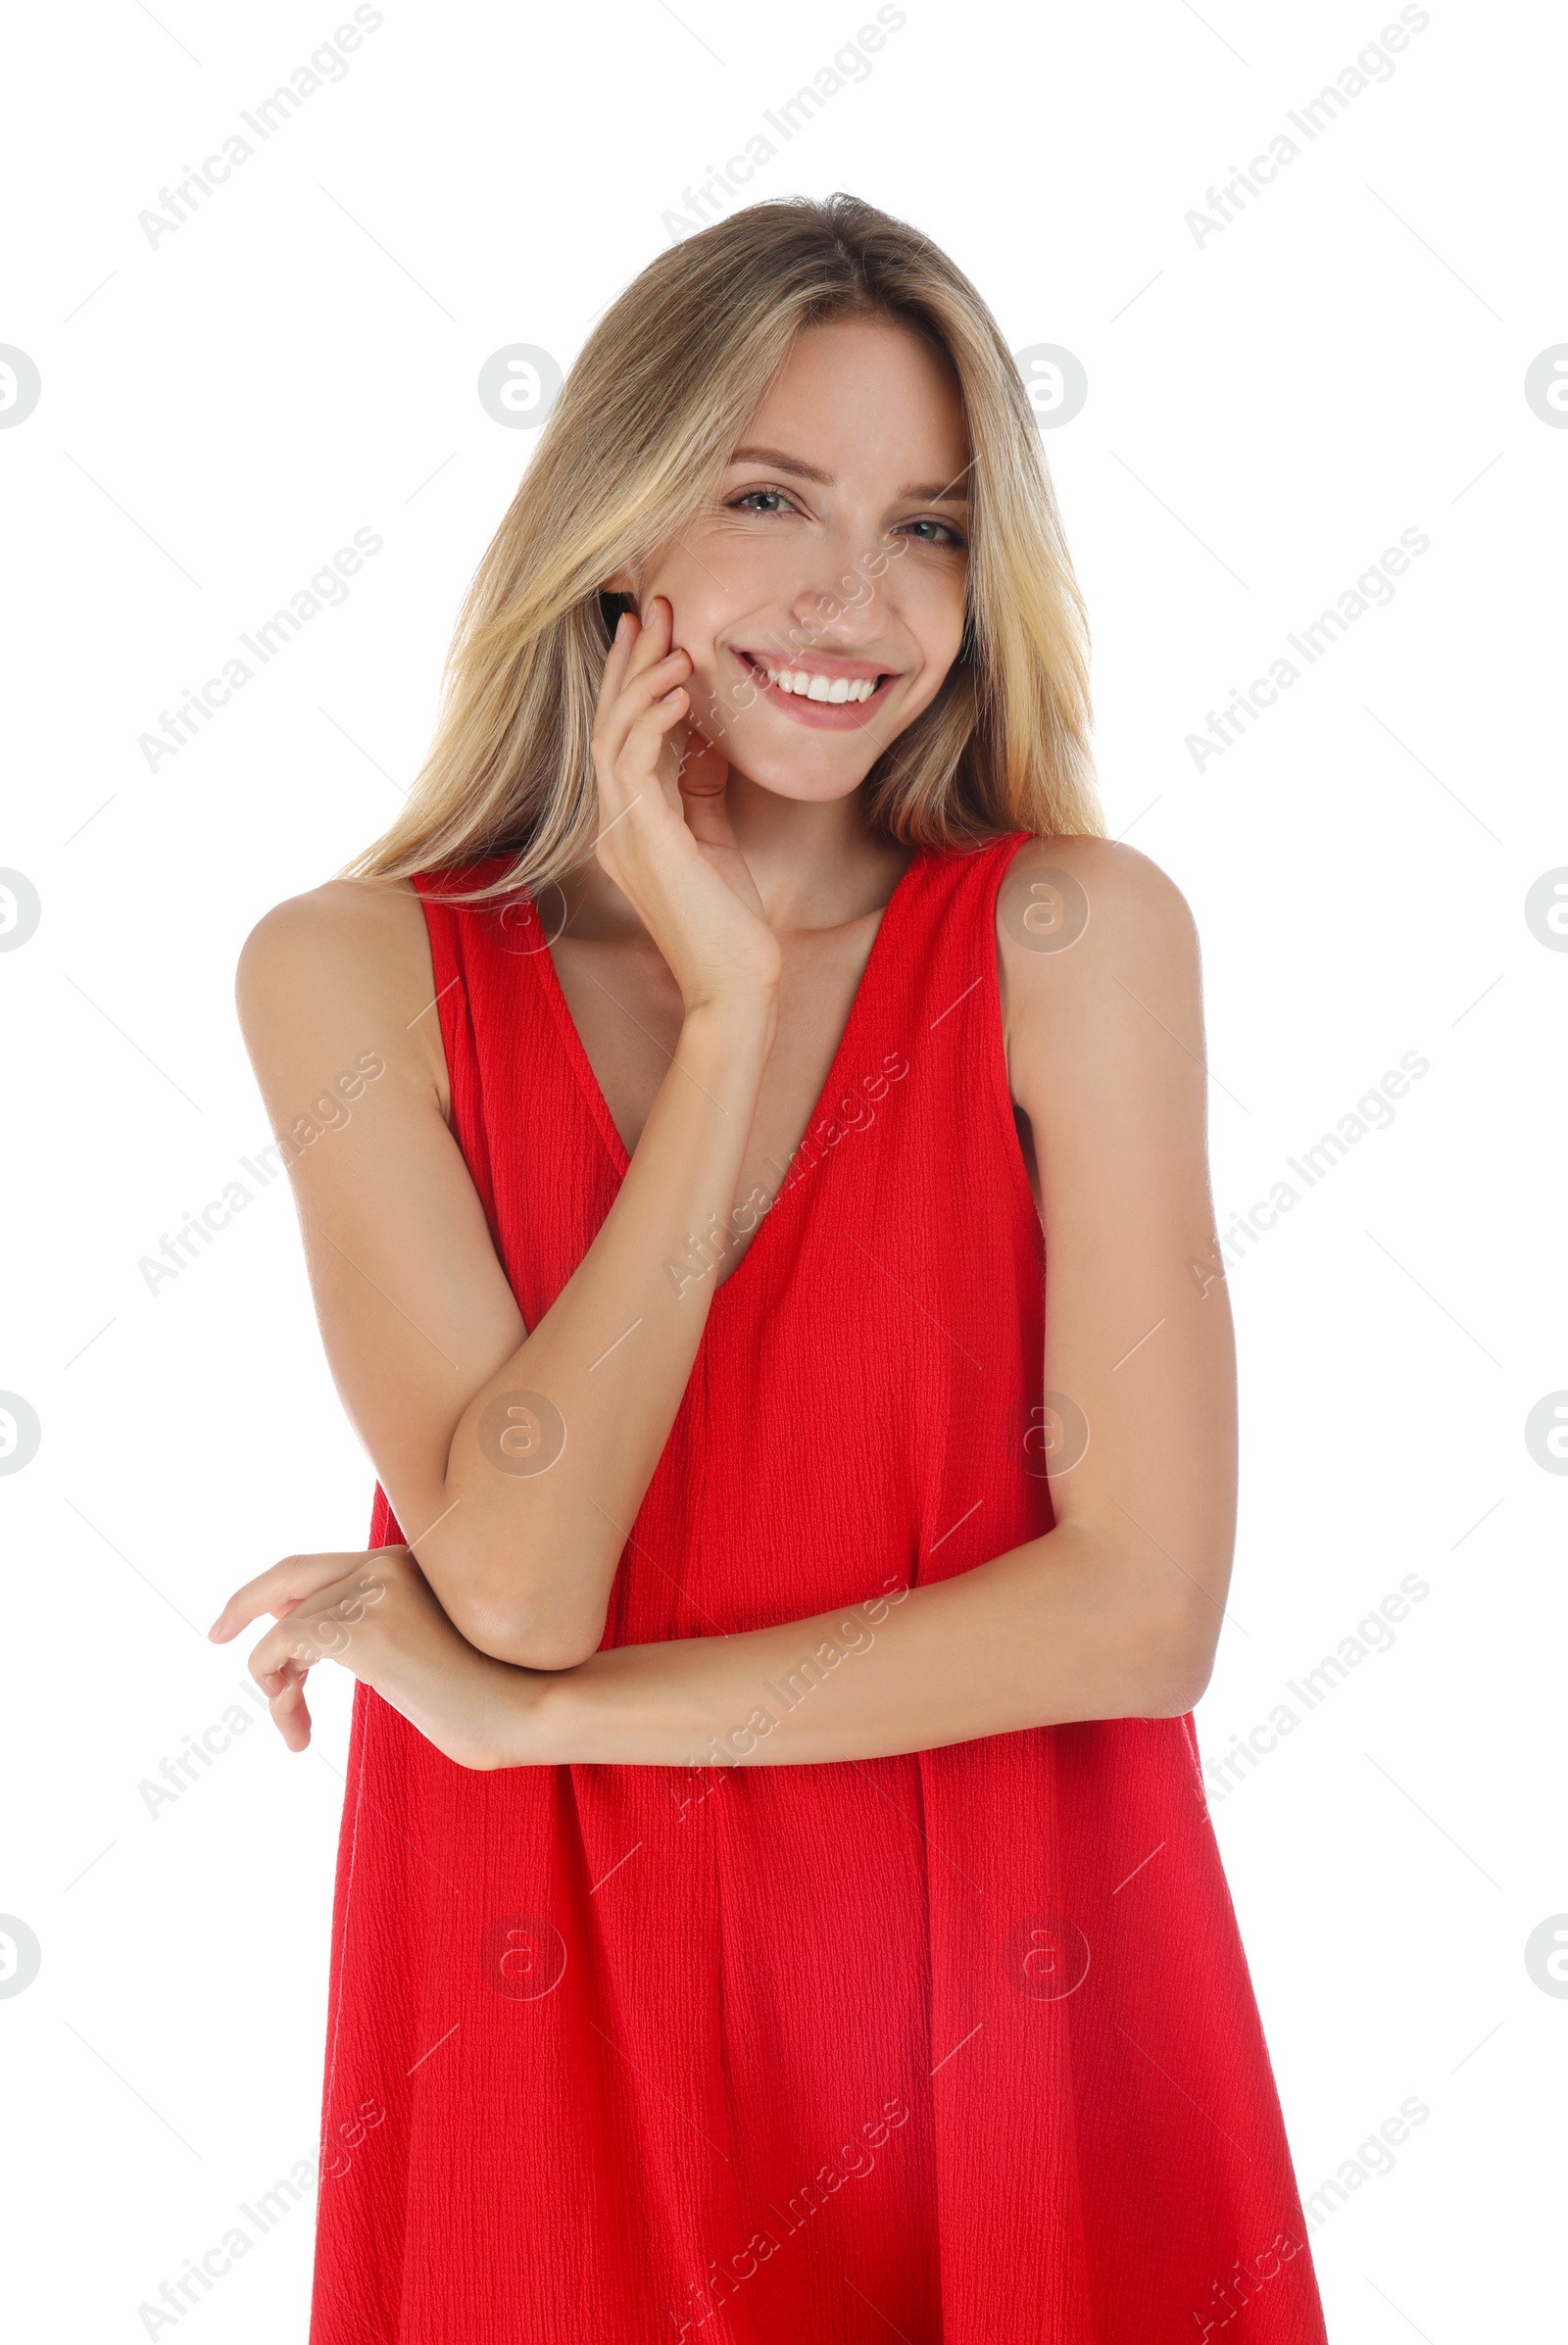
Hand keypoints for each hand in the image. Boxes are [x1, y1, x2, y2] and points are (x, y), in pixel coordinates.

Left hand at [208, 1546, 540, 1770]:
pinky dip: (274, 1688)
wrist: (531, 1706)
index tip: (246, 1619)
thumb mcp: (418, 1659)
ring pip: (285, 1629)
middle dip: (244, 1603)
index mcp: (409, 1565)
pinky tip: (296, 1730)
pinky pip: (283, 1647)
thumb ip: (369, 1637)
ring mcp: (377, 1588)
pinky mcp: (363, 1623)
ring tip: (294, 1731)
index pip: (322, 1567)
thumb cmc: (487, 1700)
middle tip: (214, 1634)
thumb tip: (303, 1638)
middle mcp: (389, 1562)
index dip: (276, 1589)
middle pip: (290, 1574)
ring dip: (276, 1687)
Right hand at [592, 595, 781, 1009]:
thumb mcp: (713, 839)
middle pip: (607, 724)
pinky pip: (632, 762)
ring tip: (671, 640)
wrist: (735, 982)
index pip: (620, 736)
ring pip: (612, 734)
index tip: (654, 634)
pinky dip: (652, 719)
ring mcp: (620, 832)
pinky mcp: (643, 840)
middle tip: (652, 608)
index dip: (632, 681)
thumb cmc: (729, 922)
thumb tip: (706, 741)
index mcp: (628, 823)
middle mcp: (613, 824)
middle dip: (629, 663)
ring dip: (641, 681)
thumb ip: (700, 790)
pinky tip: (679, 689)